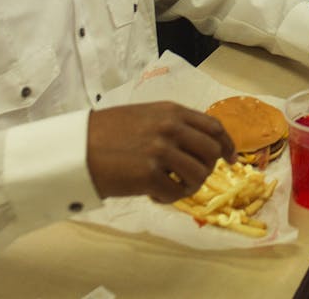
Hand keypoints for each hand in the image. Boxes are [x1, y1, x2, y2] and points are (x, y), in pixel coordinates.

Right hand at [86, 102, 234, 202]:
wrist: (76, 148)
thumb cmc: (106, 133)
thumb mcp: (145, 116)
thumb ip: (173, 124)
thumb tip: (202, 143)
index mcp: (171, 111)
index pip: (213, 127)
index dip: (227, 144)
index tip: (231, 158)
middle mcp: (171, 128)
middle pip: (211, 152)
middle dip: (208, 168)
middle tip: (193, 177)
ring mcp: (161, 151)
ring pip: (198, 175)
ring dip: (189, 186)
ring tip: (171, 186)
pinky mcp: (150, 175)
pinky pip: (176, 193)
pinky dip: (168, 197)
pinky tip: (154, 193)